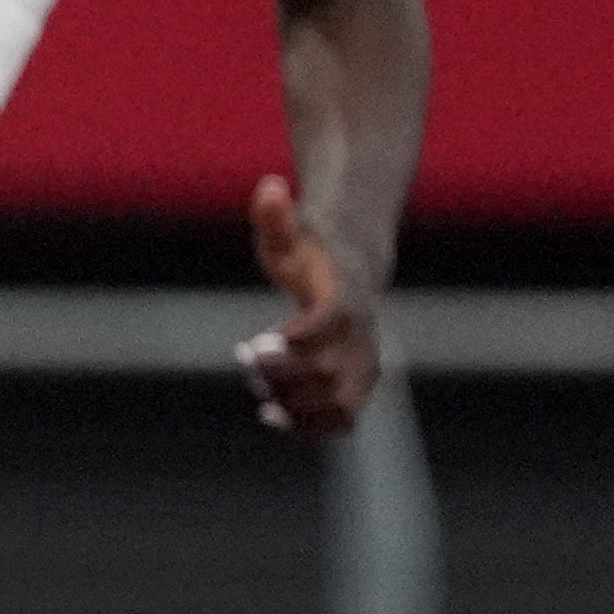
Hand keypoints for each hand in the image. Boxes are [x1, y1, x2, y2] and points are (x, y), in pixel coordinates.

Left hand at [237, 174, 377, 440]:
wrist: (353, 270)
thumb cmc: (310, 251)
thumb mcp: (287, 233)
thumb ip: (276, 216)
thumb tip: (270, 186)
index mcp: (345, 298)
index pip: (327, 324)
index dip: (294, 341)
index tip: (257, 344)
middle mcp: (363, 337)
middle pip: (326, 372)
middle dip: (280, 374)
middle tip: (249, 360)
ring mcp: (365, 365)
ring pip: (338, 405)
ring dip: (294, 406)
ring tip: (262, 393)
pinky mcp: (358, 386)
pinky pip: (342, 420)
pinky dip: (310, 427)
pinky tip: (272, 416)